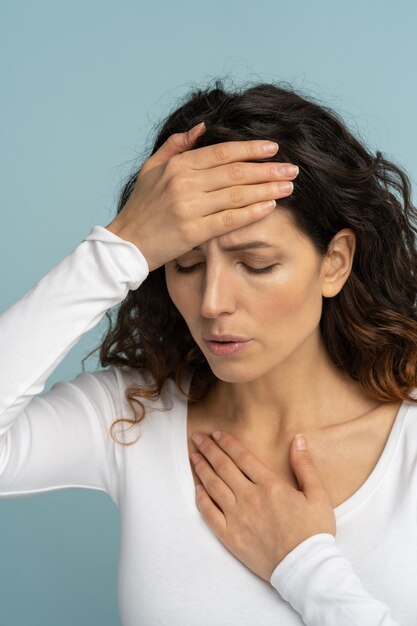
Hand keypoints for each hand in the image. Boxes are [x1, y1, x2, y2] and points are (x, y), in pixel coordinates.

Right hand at [105, 122, 298, 271]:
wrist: (126, 243)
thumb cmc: (141, 206)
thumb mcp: (151, 168)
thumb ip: (176, 145)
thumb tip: (202, 128)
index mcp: (178, 165)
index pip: (222, 152)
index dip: (250, 149)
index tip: (273, 148)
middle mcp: (185, 183)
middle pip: (235, 172)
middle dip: (267, 169)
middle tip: (292, 169)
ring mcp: (189, 208)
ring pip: (236, 194)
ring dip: (267, 189)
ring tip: (288, 186)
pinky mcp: (193, 232)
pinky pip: (229, 220)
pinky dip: (251, 212)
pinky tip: (270, 206)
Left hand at [190, 430, 335, 582]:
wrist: (305, 569)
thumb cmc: (313, 532)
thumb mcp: (317, 494)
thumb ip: (305, 465)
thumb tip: (297, 439)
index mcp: (270, 485)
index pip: (242, 457)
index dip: (227, 443)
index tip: (216, 433)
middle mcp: (250, 498)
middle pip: (223, 467)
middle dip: (209, 450)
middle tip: (198, 438)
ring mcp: (237, 517)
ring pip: (213, 487)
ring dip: (202, 469)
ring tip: (194, 457)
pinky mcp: (230, 537)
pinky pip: (210, 514)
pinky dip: (201, 499)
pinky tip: (197, 489)